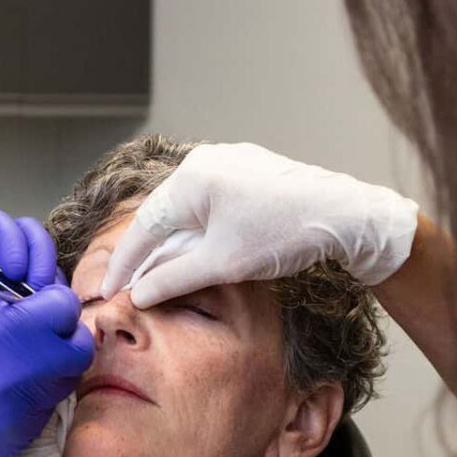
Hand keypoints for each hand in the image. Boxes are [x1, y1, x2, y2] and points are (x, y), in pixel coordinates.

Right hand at [0, 287, 91, 456]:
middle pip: (77, 347)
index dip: (54, 302)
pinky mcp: (19, 441)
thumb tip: (26, 301)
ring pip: (65, 381)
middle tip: (39, 337)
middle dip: (64, 338)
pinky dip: (30, 402)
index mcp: (0, 331)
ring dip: (51, 370)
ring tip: (16, 368)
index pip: (63, 305)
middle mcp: (21, 370)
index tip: (41, 305)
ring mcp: (23, 410)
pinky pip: (42, 413)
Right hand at [102, 142, 419, 307]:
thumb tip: (138, 294)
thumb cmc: (284, 235)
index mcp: (191, 178)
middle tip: (133, 285)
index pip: (144, 226)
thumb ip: (173, 278)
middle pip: (163, 214)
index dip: (125, 263)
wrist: (347, 216)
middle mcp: (205, 161)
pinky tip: (201, 251)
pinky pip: (211, 201)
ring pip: (188, 208)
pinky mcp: (251, 170)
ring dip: (176, 242)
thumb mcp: (221, 263)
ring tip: (164, 273)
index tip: (109, 290)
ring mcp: (230, 162)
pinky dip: (200, 228)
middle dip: (148, 252)